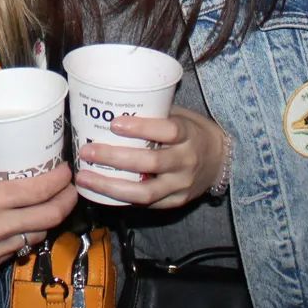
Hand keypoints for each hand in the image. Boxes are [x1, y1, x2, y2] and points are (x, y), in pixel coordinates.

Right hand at [0, 160, 78, 270]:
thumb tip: (5, 161)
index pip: (39, 190)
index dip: (60, 180)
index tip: (66, 171)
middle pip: (49, 217)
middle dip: (67, 201)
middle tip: (71, 189)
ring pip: (37, 235)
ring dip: (48, 220)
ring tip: (51, 205)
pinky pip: (18, 248)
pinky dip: (25, 234)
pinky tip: (24, 223)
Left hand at [75, 108, 226, 208]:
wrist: (222, 160)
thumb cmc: (193, 132)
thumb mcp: (180, 116)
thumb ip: (154, 114)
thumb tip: (113, 104)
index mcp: (188, 135)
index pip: (167, 131)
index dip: (141, 127)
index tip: (114, 123)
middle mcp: (186, 161)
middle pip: (150, 162)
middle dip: (115, 158)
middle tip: (87, 151)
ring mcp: (181, 185)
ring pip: (145, 191)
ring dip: (111, 186)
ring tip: (86, 178)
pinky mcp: (177, 201)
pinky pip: (147, 204)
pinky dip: (122, 198)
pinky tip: (101, 191)